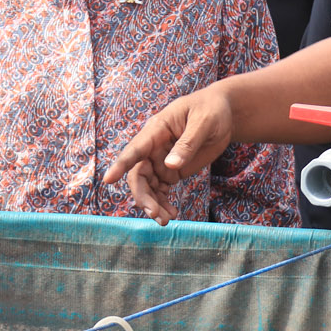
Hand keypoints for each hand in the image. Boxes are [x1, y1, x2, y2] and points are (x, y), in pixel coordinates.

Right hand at [103, 86, 235, 223]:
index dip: (121, 164)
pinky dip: (163, 203)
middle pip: (138, 175)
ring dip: (153, 204)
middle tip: (156, 215)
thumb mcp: (204, 122)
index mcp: (157, 130)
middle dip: (143, 196)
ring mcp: (161, 160)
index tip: (108, 180)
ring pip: (148, 186)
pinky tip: (172, 214)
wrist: (223, 114)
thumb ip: (187, 143)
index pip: (135, 149)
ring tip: (167, 220)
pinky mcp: (171, 171)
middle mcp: (153, 147)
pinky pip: (161, 190)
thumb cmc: (211, 110)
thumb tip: (171, 165)